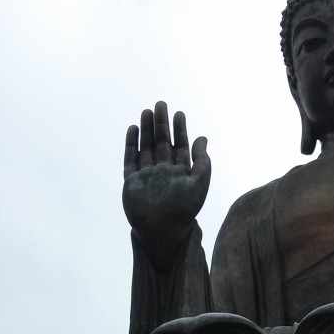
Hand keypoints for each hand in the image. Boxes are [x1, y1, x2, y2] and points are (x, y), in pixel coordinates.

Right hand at [123, 102, 210, 269]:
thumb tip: (203, 138)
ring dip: (147, 130)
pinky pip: (130, 160)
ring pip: (146, 148)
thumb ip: (203, 161)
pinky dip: (131, 144)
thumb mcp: (199, 182)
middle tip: (161, 104)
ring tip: (147, 112)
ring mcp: (147, 177)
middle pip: (162, 143)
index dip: (180, 130)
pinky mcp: (132, 182)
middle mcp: (163, 173)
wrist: (162, 230)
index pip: (180, 147)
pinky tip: (133, 129)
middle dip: (162, 124)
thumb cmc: (184, 209)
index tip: (179, 113)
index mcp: (180, 174)